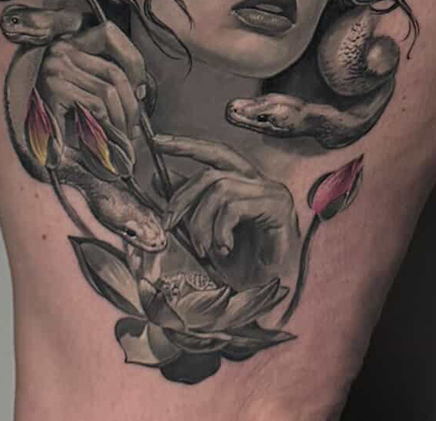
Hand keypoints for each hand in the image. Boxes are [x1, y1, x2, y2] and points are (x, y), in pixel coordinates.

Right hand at [36, 18, 149, 140]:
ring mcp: (56, 69)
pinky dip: (107, 124)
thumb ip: (105, 79)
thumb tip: (140, 92)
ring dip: (121, 118)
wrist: (27, 138)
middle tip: (134, 126)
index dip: (133, 59)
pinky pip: (95, 105)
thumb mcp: (82, 85)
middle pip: (114, 71)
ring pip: (108, 90)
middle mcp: (61, 50)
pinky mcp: (54, 90)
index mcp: (70, 42)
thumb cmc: (56, 112)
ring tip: (122, 136)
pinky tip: (106, 137)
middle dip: (131, 103)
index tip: (140, 89)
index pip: (109, 33)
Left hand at [154, 134, 300, 288]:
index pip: (215, 153)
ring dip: (202, 222)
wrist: (267, 293)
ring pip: (220, 189)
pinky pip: (234, 207)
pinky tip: (223, 249)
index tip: (158, 142)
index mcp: (245, 183)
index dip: (187, 145)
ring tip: (203, 248)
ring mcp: (272, 193)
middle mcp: (260, 182)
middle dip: (184, 195)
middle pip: (213, 170)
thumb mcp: (206, 230)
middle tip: (167, 222)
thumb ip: (189, 203)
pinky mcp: (278, 208)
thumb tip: (159, 178)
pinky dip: (219, 230)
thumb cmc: (242, 264)